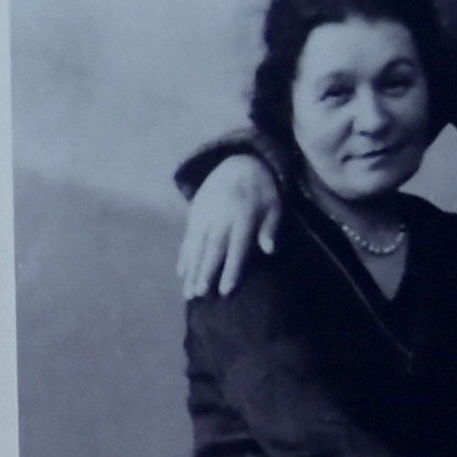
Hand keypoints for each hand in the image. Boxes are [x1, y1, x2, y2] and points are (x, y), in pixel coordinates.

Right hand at [176, 155, 280, 298]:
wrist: (237, 162)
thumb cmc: (262, 190)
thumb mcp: (275, 204)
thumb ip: (271, 227)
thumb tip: (269, 250)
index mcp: (243, 216)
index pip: (236, 247)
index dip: (231, 269)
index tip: (225, 290)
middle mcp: (220, 217)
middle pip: (212, 249)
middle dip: (205, 273)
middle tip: (199, 294)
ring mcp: (204, 216)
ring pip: (196, 247)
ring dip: (191, 270)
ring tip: (188, 291)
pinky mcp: (194, 214)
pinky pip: (187, 238)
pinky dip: (184, 256)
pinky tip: (181, 272)